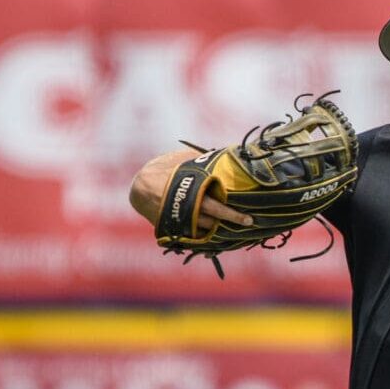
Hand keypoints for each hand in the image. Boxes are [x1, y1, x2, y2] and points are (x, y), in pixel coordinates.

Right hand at [128, 147, 252, 225]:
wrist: (139, 187)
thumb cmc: (164, 169)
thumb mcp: (183, 160)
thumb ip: (202, 160)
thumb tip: (223, 153)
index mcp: (193, 188)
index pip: (219, 200)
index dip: (234, 210)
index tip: (249, 215)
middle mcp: (190, 205)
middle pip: (215, 216)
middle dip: (233, 219)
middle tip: (249, 222)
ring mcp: (182, 218)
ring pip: (206, 227)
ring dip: (217, 226)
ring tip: (229, 223)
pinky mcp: (176, 228)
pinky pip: (195, 235)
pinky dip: (205, 233)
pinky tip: (213, 230)